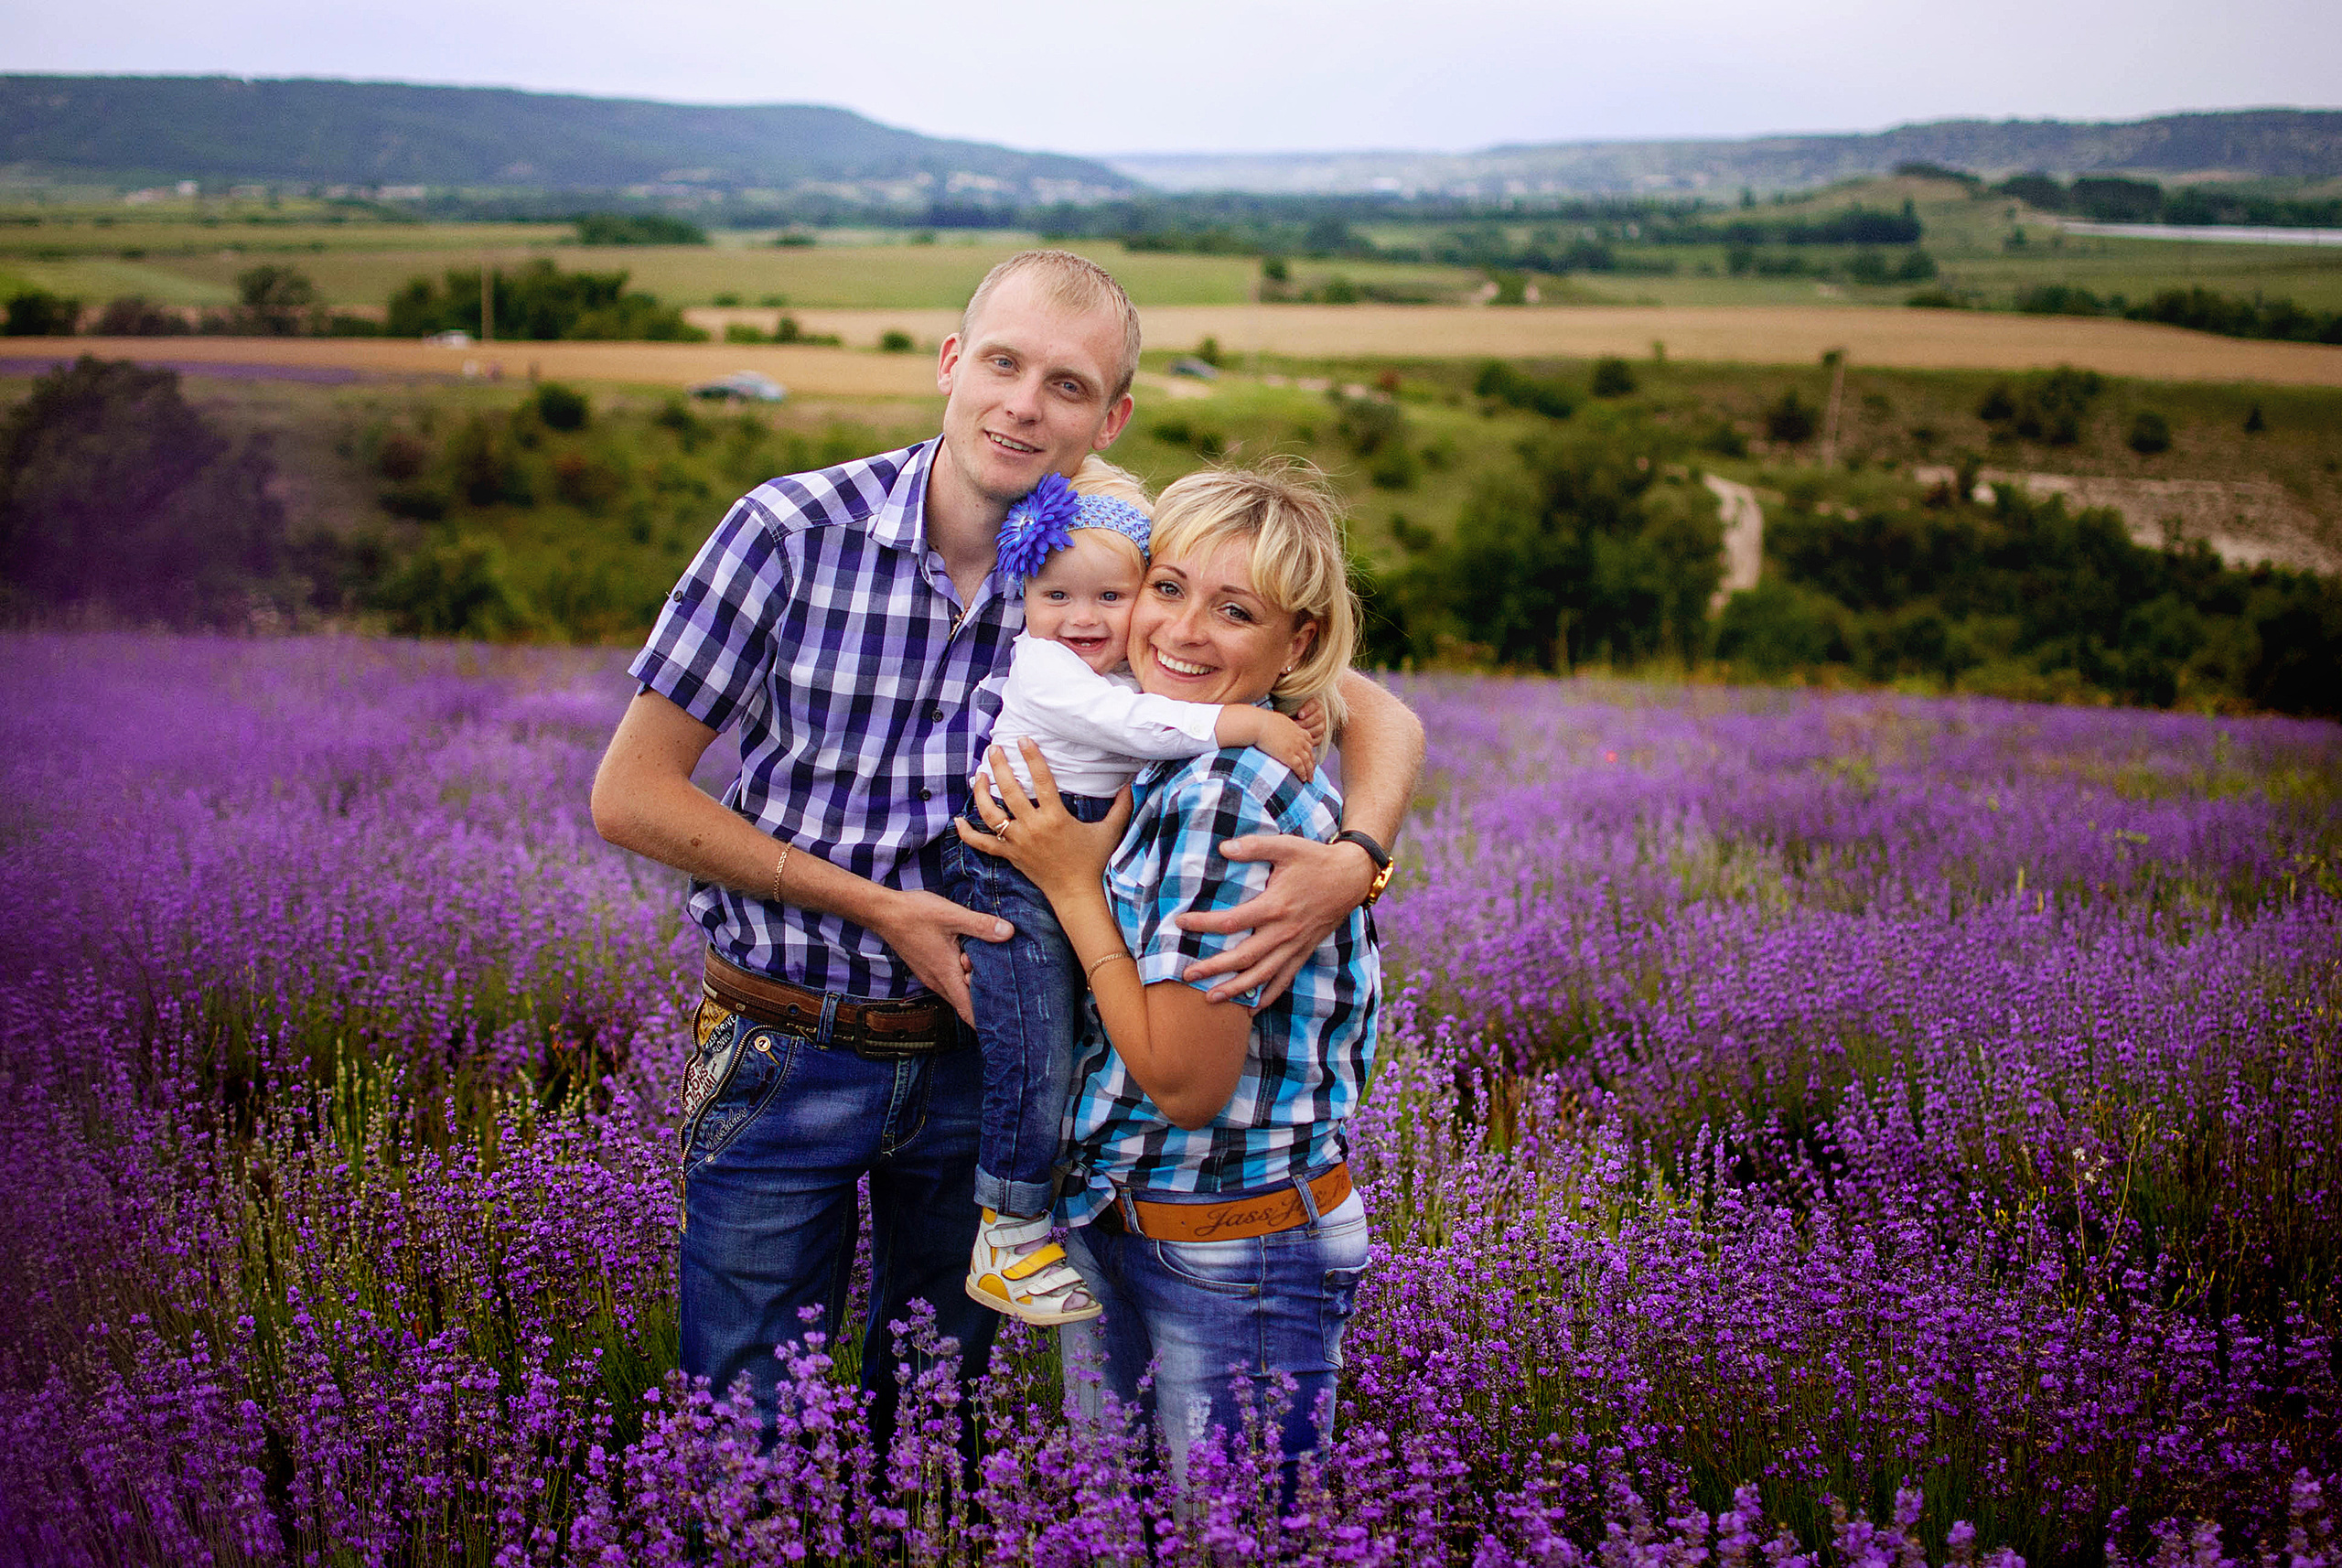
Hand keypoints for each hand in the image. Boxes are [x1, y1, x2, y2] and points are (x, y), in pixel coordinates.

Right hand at [871, 889, 1010, 1025]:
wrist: (884, 912)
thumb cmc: (915, 914)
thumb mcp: (952, 915)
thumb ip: (980, 925)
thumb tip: (1008, 932)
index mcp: (946, 973)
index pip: (967, 1010)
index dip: (984, 1019)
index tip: (1003, 1020)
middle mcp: (937, 981)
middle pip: (965, 1002)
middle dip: (982, 995)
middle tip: (997, 978)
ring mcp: (930, 976)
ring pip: (956, 990)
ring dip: (970, 983)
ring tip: (981, 964)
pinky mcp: (926, 968)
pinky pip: (948, 981)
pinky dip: (960, 976)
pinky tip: (967, 958)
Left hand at [953, 740, 1131, 903]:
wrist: (1077, 894)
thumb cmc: (1093, 862)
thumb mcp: (1110, 831)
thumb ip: (1122, 806)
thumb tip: (1133, 782)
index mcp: (1056, 818)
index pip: (1041, 780)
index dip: (1032, 757)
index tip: (1023, 738)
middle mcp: (1033, 827)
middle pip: (1009, 791)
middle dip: (999, 766)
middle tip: (994, 748)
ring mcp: (1018, 842)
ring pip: (991, 814)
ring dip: (981, 793)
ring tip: (979, 774)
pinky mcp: (1010, 855)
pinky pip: (983, 844)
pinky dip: (967, 833)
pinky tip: (957, 820)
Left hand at [1174, 835, 1376, 1007]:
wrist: (1351, 877)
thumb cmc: (1315, 860)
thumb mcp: (1286, 846)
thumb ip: (1254, 847)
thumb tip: (1223, 848)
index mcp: (1274, 906)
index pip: (1231, 921)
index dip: (1203, 924)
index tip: (1180, 923)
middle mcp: (1283, 932)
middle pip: (1243, 956)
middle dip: (1214, 968)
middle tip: (1187, 975)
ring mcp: (1294, 946)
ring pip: (1262, 975)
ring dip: (1236, 989)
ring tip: (1211, 998)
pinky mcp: (1304, 952)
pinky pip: (1284, 979)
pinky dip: (1267, 996)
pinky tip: (1251, 1009)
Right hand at [1216, 705, 1316, 782]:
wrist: (1257, 724)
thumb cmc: (1260, 721)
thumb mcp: (1276, 720)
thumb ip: (1280, 726)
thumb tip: (1274, 727)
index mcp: (1296, 729)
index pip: (1308, 740)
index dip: (1309, 749)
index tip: (1309, 756)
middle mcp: (1298, 738)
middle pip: (1310, 752)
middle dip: (1312, 762)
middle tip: (1312, 771)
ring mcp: (1295, 747)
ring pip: (1307, 762)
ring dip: (1309, 772)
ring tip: (1310, 779)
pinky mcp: (1288, 755)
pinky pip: (1299, 767)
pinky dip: (1302, 774)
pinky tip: (1303, 779)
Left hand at [1292, 697, 1328, 749]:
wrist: (1290, 720)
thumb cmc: (1288, 711)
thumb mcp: (1289, 704)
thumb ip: (1288, 704)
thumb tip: (1281, 697)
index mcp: (1314, 703)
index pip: (1314, 705)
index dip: (1307, 710)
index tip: (1299, 714)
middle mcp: (1320, 713)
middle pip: (1318, 717)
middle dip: (1306, 722)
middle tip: (1295, 725)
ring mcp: (1321, 724)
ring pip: (1320, 729)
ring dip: (1308, 732)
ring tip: (1297, 733)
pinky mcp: (1320, 735)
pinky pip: (1319, 739)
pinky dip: (1311, 741)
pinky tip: (1302, 741)